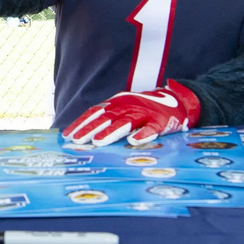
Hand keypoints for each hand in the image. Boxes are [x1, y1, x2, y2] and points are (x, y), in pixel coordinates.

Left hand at [62, 80, 200, 146]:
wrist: (175, 101)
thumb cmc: (143, 110)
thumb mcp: (123, 110)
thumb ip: (106, 120)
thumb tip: (84, 135)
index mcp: (116, 103)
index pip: (94, 113)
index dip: (81, 123)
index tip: (67, 135)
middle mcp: (127, 105)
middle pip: (106, 117)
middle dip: (90, 128)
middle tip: (78, 140)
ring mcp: (144, 112)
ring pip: (125, 122)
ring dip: (111, 132)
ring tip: (98, 141)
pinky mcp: (160, 120)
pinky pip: (151, 128)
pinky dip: (143, 135)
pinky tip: (134, 142)